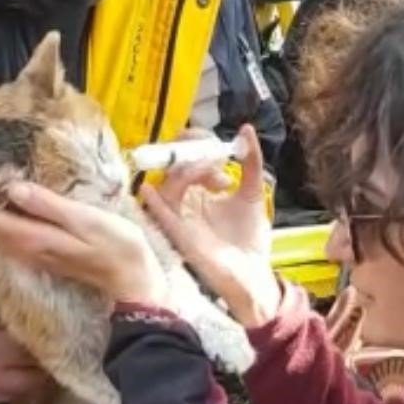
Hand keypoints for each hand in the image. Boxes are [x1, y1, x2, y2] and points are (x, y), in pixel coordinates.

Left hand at [0, 151, 168, 305]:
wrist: (132, 279)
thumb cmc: (117, 247)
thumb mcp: (86, 219)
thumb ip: (48, 205)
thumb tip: (13, 188)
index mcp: (31, 239)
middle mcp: (23, 250)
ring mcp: (30, 254)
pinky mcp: (38, 252)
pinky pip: (6, 231)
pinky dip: (2, 209)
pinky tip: (17, 192)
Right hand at [0, 259, 38, 403]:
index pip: (34, 349)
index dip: (48, 338)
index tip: (57, 324)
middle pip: (35, 380)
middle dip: (46, 363)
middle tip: (52, 344)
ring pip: (18, 395)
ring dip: (29, 380)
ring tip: (33, 360)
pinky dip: (6, 389)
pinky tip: (3, 372)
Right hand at [141, 125, 281, 327]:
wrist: (254, 275)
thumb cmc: (249, 240)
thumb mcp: (253, 193)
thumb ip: (250, 162)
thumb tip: (246, 129)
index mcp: (199, 191)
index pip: (187, 156)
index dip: (197, 143)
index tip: (222, 147)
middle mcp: (187, 202)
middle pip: (173, 166)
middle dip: (191, 152)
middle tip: (216, 156)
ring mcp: (182, 219)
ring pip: (168, 186)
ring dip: (188, 172)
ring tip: (218, 177)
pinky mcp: (180, 237)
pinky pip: (160, 217)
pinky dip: (153, 201)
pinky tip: (149, 189)